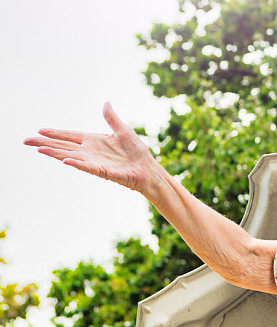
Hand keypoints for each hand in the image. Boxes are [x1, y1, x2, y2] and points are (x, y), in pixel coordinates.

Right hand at [23, 102, 158, 193]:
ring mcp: (95, 162)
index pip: (69, 136)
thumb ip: (112, 118)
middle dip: (45, 143)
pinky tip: (65, 160)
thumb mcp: (123, 130)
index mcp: (94, 141)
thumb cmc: (136, 152)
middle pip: (63, 146)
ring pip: (70, 156)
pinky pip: (88, 167)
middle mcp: (90, 152)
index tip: (40, 130)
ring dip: (55, 153)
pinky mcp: (103, 171)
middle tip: (26, 140)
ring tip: (39, 149)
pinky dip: (77, 163)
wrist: (148, 168)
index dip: (55, 133)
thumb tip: (106, 103)